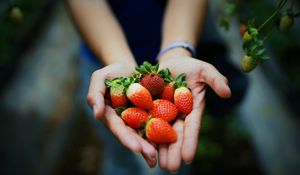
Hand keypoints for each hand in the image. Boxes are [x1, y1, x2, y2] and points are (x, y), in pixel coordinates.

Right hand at [86, 62, 156, 167]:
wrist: (129, 69)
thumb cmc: (112, 73)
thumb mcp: (99, 78)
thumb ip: (95, 94)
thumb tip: (96, 114)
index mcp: (110, 115)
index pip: (118, 128)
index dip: (126, 139)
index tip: (136, 148)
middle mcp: (124, 121)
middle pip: (132, 135)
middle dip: (142, 146)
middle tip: (152, 156)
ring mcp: (137, 118)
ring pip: (144, 133)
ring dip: (152, 145)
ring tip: (160, 157)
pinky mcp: (149, 113)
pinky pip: (156, 123)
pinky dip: (162, 132)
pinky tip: (170, 141)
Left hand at [157, 49, 230, 171]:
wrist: (170, 62)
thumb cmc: (190, 66)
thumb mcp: (204, 70)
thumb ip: (216, 80)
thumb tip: (228, 93)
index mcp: (192, 109)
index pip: (192, 127)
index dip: (190, 142)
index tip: (188, 157)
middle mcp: (178, 114)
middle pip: (176, 135)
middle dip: (174, 151)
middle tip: (171, 168)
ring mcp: (164, 113)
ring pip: (161, 134)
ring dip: (160, 149)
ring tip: (158, 164)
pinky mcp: (150, 108)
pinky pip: (146, 123)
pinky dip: (146, 135)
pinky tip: (143, 148)